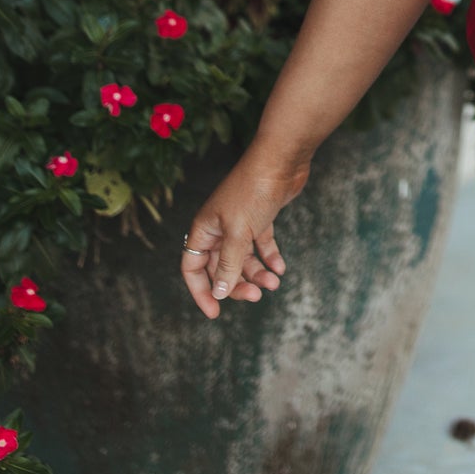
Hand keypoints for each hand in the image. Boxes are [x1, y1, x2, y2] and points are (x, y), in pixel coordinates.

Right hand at [179, 144, 310, 319]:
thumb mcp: (239, 233)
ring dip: (257, 273)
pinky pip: (261, 245)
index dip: (201, 291)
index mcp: (204, 230)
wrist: (281, 160)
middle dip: (237, 284)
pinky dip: (270, 258)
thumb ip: (228, 264)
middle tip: (257, 296)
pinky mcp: (261, 217)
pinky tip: (280, 269)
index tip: (215, 313)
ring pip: (243, 258)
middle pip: (221, 267)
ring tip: (274, 283)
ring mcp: (240, 222)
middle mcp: (219, 227)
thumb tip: (220, 292)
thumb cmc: (254, 191)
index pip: (193, 268)